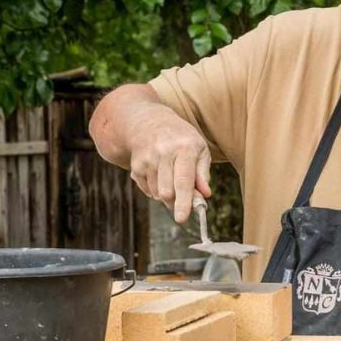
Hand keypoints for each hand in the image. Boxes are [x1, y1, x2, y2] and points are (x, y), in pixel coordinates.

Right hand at [126, 102, 211, 222]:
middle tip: (184, 200)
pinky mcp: (136, 166)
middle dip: (176, 202)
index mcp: (184, 148)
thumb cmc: (181, 138)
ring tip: (171, 177)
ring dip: (167, 195)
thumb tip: (205, 195)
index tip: (182, 218)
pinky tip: (160, 174)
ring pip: (157, 193)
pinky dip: (156, 190)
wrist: (148, 122)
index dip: (183, 201)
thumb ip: (203, 173)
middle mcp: (163, 153)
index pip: (183, 180)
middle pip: (167, 191)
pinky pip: (148, 190)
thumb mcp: (199, 149)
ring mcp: (147, 159)